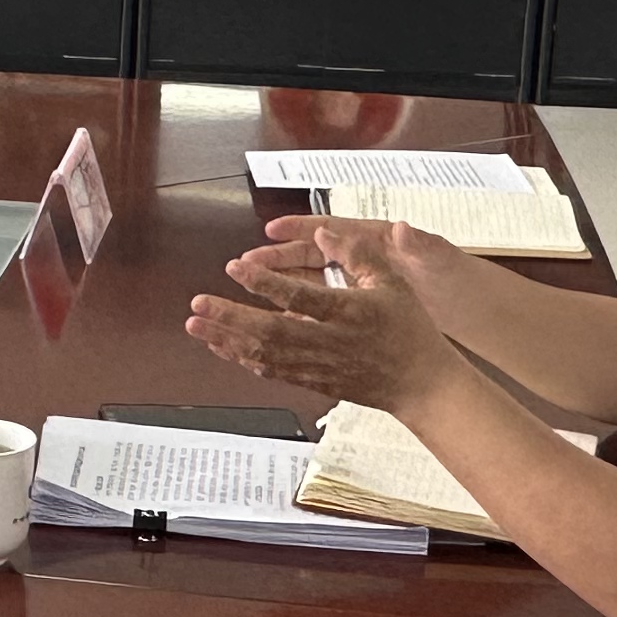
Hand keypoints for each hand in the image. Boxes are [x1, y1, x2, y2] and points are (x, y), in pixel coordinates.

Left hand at [186, 222, 459, 408]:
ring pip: (264, 354)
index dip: (265, 282)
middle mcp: (329, 342)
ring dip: (226, 339)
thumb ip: (357, 253)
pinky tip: (221, 346)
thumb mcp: (392, 281)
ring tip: (195, 325)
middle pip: (271, 330)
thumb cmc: (409, 330)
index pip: (300, 296)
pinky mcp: (313, 381)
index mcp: (350, 313)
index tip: (235, 267)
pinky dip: (242, 358)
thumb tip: (322, 232)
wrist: (421, 384)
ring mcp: (318, 365)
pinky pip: (271, 371)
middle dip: (230, 318)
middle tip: (197, 304)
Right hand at [247, 212, 477, 314]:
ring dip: (276, 290)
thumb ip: (420, 243)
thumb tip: (403, 229)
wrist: (468, 308)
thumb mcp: (438, 259)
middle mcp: (359, 262)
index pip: (331, 230)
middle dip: (275, 262)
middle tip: (244, 266)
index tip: (272, 230)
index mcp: (375, 242)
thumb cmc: (453, 277)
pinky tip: (271, 325)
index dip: (301, 230)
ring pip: (306, 288)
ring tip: (250, 291)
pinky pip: (316, 312)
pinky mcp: (353, 312)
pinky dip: (293, 316)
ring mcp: (355, 289)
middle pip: (309, 259)